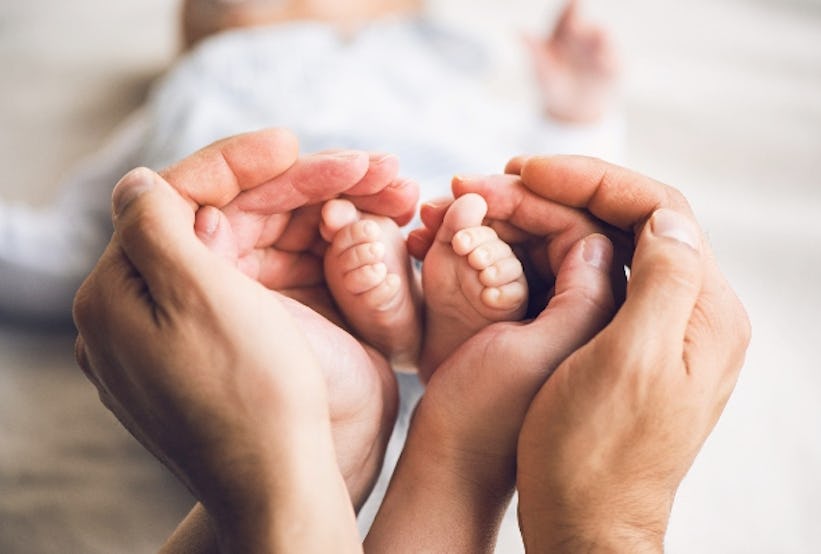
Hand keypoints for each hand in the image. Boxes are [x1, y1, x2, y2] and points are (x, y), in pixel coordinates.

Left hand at [160, 130, 418, 506]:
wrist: (290, 485)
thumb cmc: (248, 397)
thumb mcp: (194, 297)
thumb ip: (157, 226)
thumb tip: (140, 181)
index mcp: (132, 293)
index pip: (183, 198)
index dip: (237, 162)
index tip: (290, 142)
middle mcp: (170, 306)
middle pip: (241, 218)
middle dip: (310, 186)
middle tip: (375, 168)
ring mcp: (218, 325)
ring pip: (276, 243)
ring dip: (335, 212)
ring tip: (394, 191)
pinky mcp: (259, 340)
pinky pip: (295, 276)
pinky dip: (336, 249)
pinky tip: (378, 228)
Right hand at [457, 155, 750, 550]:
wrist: (583, 524)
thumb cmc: (597, 454)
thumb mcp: (633, 362)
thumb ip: (662, 280)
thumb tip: (666, 216)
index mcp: (702, 313)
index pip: (658, 209)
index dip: (592, 178)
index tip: (527, 171)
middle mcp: (686, 315)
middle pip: (630, 222)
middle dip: (562, 193)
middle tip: (495, 181)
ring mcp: (652, 330)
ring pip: (603, 246)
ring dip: (546, 219)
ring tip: (486, 206)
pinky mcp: (619, 347)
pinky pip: (588, 279)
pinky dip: (546, 254)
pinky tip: (505, 247)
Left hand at [524, 0, 618, 122]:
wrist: (571, 110)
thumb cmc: (552, 84)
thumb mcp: (542, 69)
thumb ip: (533, 49)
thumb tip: (517, 30)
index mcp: (565, 32)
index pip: (567, 16)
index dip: (571, 8)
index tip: (573, 1)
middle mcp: (585, 37)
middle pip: (585, 26)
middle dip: (583, 27)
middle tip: (574, 26)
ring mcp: (600, 51)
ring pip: (602, 39)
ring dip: (599, 39)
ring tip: (596, 37)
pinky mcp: (612, 67)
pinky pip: (613, 61)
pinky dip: (609, 60)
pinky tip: (602, 61)